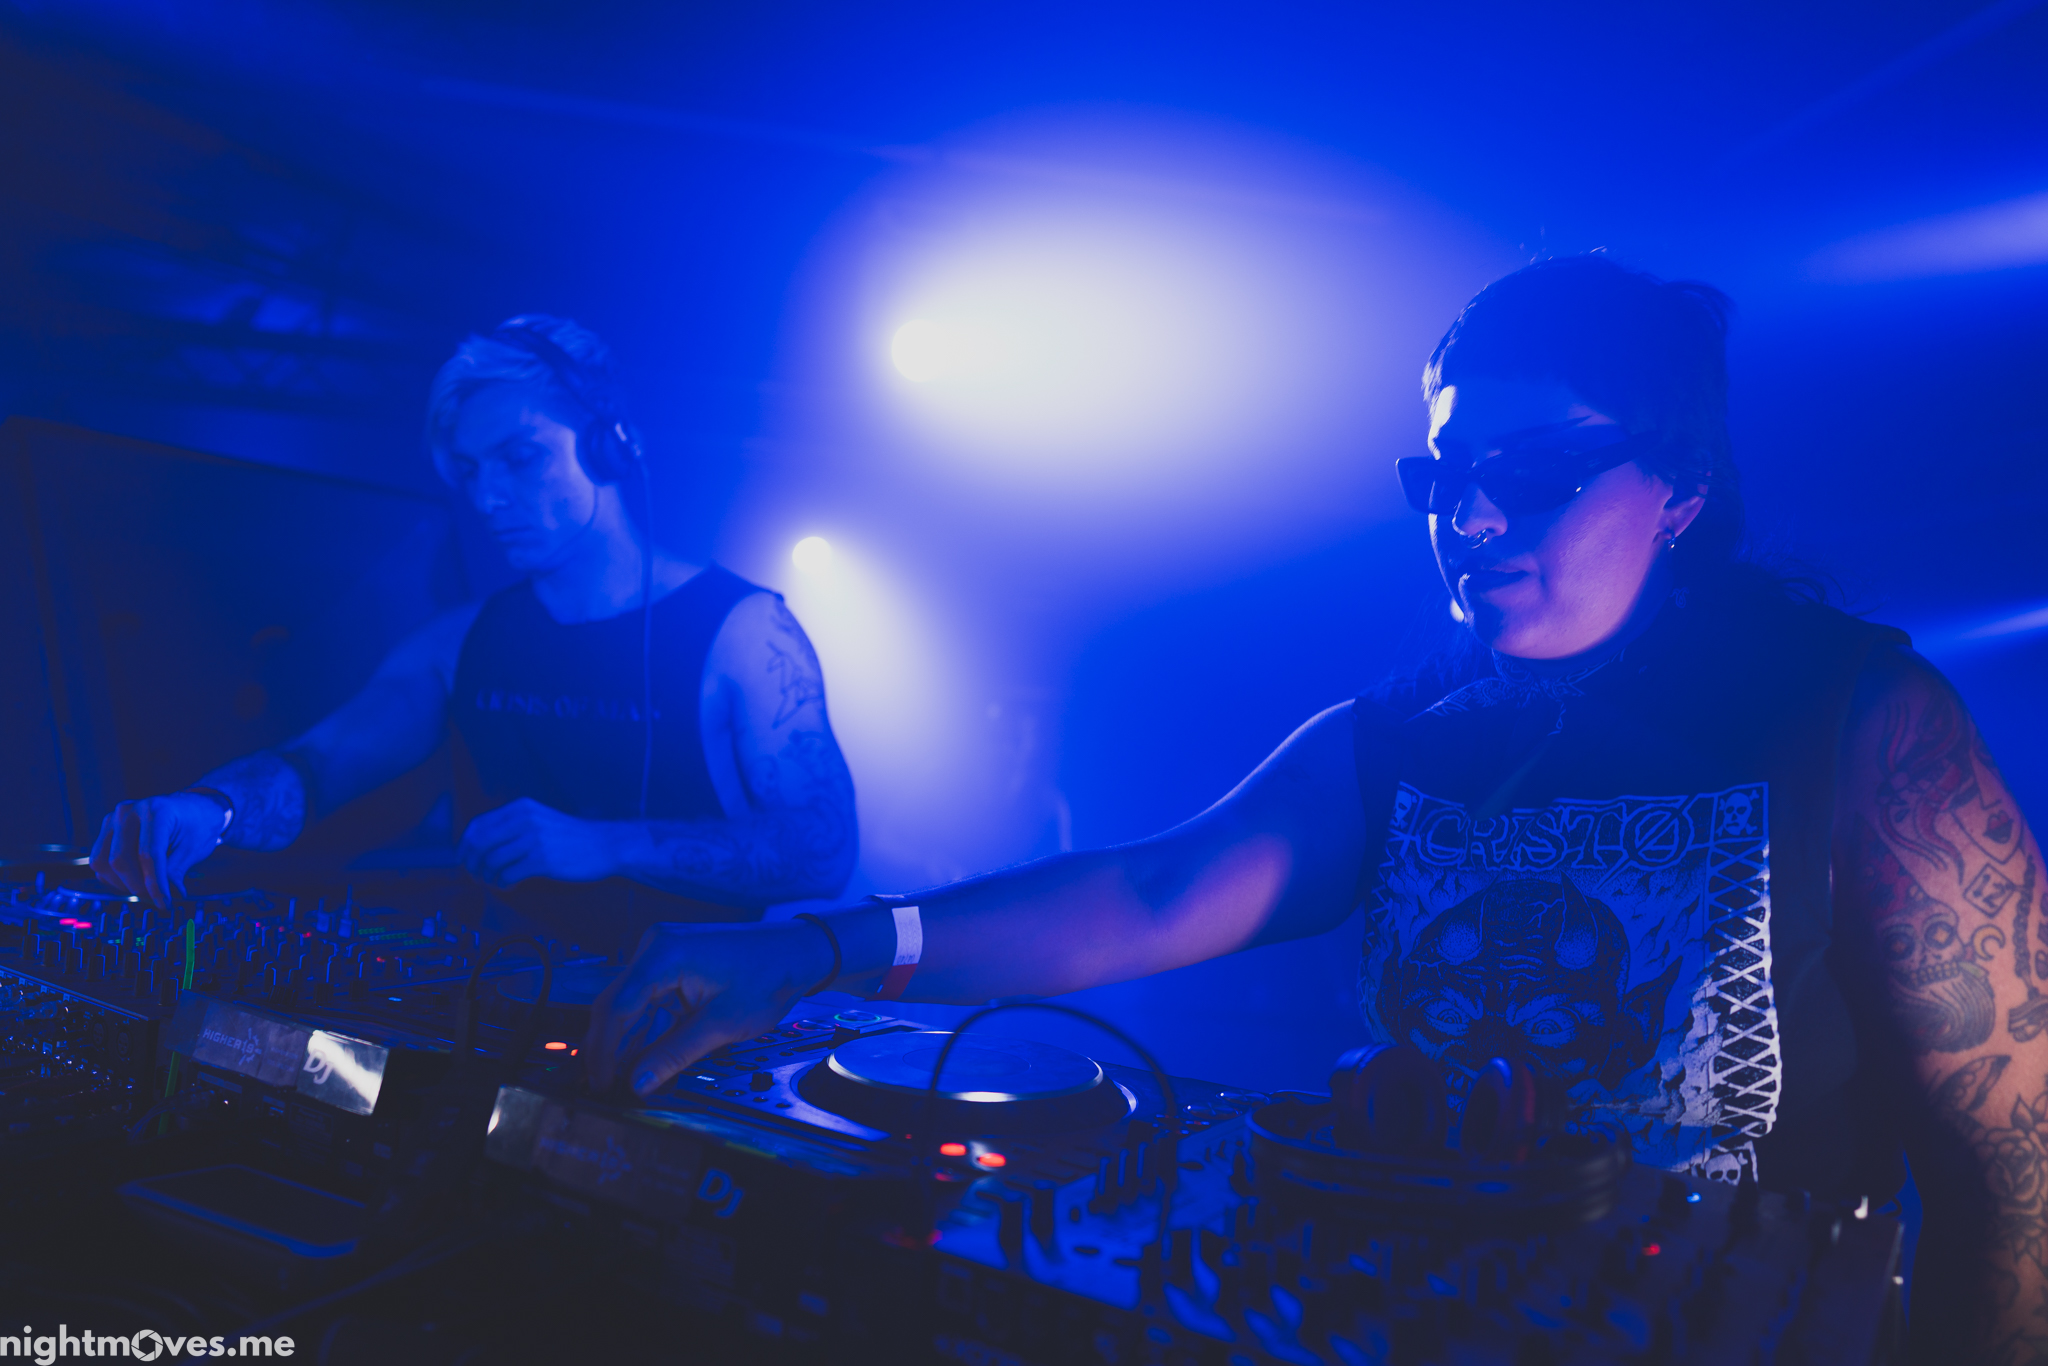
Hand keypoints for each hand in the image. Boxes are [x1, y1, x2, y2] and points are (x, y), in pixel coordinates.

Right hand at [91, 792, 230, 908]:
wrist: (191, 810)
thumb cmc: (195, 825)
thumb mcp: (193, 849)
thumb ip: (174, 873)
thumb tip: (162, 896)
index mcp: (155, 811)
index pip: (148, 855)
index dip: (155, 884)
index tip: (165, 903)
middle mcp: (128, 812)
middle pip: (121, 860)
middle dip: (138, 887)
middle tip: (157, 899)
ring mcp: (113, 820)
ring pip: (104, 862)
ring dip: (123, 884)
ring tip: (147, 890)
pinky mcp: (106, 830)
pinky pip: (100, 861)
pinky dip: (114, 877)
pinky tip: (134, 881)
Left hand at [458, 798, 621, 886]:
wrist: (606, 845)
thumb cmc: (573, 837)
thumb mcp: (540, 820)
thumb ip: (513, 827)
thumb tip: (480, 846)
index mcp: (521, 808)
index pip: (478, 825)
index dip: (465, 846)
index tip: (464, 861)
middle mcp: (524, 820)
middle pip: (479, 844)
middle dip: (472, 865)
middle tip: (477, 877)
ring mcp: (533, 839)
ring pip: (491, 862)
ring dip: (488, 878)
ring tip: (496, 883)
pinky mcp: (542, 860)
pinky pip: (508, 875)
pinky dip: (503, 884)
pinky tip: (510, 886)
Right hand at [585, 919, 834, 1096]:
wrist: (801, 952)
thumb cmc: (771, 975)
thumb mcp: (723, 1024)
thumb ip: (675, 1054)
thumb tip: (639, 1082)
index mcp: (663, 954)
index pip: (616, 1007)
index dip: (603, 1050)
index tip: (601, 1081)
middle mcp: (656, 949)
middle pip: (618, 1006)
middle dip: (613, 1049)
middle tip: (608, 1086)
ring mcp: (664, 956)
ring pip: (634, 1008)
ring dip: (633, 1043)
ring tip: (629, 1080)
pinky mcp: (675, 966)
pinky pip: (653, 1003)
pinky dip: (652, 1031)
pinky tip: (649, 1059)